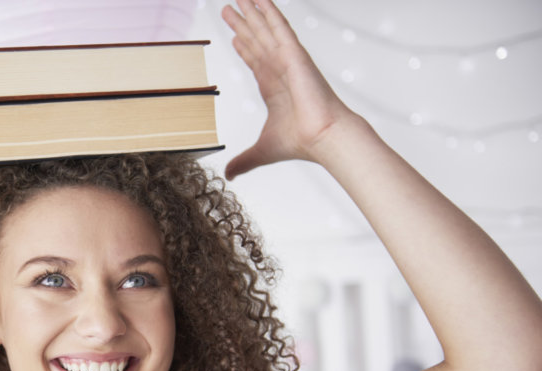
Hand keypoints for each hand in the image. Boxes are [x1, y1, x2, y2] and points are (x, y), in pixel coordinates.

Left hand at [221, 0, 360, 178]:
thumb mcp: (260, 151)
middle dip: (243, 26)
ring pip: (265, 30)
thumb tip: (228, 175)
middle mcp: (279, 70)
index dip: (244, 48)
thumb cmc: (299, 143)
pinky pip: (279, 27)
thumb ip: (243, 161)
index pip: (255, 63)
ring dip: (252, 13)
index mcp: (273, 88)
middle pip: (256, 42)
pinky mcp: (294, 54)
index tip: (235, 37)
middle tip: (228, 9)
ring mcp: (287, 60)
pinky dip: (269, 12)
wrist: (322, 137)